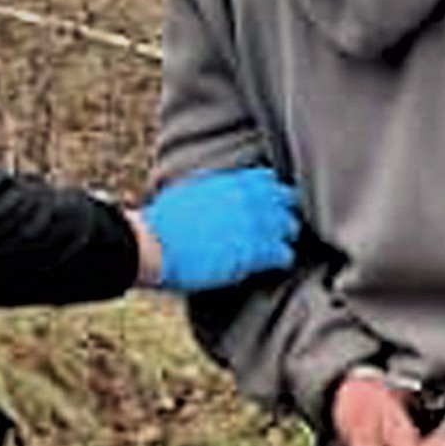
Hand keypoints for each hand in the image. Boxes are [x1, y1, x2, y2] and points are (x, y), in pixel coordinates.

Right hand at [138, 168, 300, 292]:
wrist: (153, 243)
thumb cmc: (164, 220)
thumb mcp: (193, 190)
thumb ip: (218, 190)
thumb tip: (223, 195)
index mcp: (233, 180)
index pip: (270, 179)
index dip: (271, 195)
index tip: (268, 206)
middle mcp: (250, 197)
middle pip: (289, 200)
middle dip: (283, 213)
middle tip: (275, 229)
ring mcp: (257, 223)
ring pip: (291, 227)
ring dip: (283, 238)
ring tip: (273, 248)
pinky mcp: (256, 251)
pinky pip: (286, 255)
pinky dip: (281, 261)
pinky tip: (270, 266)